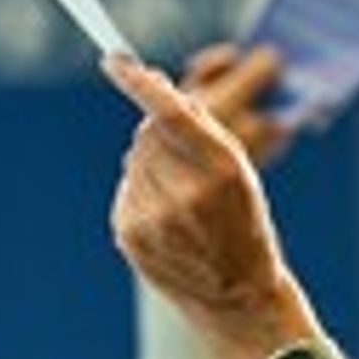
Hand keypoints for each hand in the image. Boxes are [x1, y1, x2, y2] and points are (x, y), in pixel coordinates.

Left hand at [107, 55, 303, 358]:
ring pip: (135, 159)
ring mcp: (153, 218)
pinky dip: (143, 189)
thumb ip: (201, 129)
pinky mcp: (129, 234)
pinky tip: (167, 214)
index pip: (169, 114)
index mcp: (222, 171)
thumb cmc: (243, 224)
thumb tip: (151, 89)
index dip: (138, 83)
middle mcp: (185, 194)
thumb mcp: (240, 171)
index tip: (114, 61)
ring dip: (153, 163)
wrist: (236, 297)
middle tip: (185, 157)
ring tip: (182, 197)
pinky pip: (127, 187)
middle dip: (159, 130)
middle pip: (147, 132)